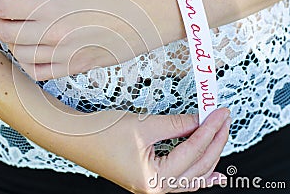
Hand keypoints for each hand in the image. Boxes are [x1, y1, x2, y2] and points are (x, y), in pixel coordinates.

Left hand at [0, 0, 163, 80]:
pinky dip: (25, 62)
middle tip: (0, 9)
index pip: (5, 8)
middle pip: (7, 33)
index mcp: (53, 9)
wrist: (145, 16)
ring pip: (19, 55)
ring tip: (15, 27)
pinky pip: (38, 72)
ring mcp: (64, 55)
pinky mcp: (74, 67)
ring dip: (9, 40)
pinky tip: (29, 50)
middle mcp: (54, 35)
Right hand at [73, 108, 230, 192]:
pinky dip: (197, 175)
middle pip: (197, 167)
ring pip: (191, 176)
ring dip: (208, 158)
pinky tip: (211, 174)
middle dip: (214, 142)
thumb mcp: (143, 125)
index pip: (192, 151)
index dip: (209, 129)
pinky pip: (180, 181)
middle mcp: (154, 188)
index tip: (221, 113)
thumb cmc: (101, 133)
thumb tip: (200, 120)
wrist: (75, 137)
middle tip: (224, 120)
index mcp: (153, 179)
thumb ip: (176, 125)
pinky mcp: (147, 179)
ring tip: (222, 142)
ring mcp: (150, 187)